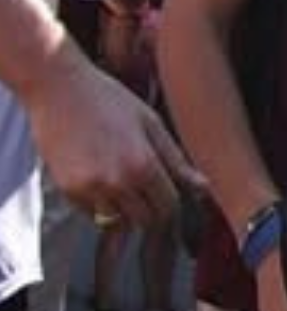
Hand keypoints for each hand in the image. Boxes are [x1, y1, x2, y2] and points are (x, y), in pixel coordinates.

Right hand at [23, 45, 195, 229]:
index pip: (168, 206)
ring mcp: (89, 188)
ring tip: (124, 184)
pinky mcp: (67, 189)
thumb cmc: (108, 99)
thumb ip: (176, 160)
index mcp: (143, 164)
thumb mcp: (151, 123)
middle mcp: (116, 181)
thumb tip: (204, 187)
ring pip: (117, 221)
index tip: (170, 200)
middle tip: (149, 193)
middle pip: (144, 219)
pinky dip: (100, 204)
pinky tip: (101, 178)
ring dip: (125, 211)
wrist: (58, 89)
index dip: (173, 206)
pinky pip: (91, 213)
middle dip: (152, 211)